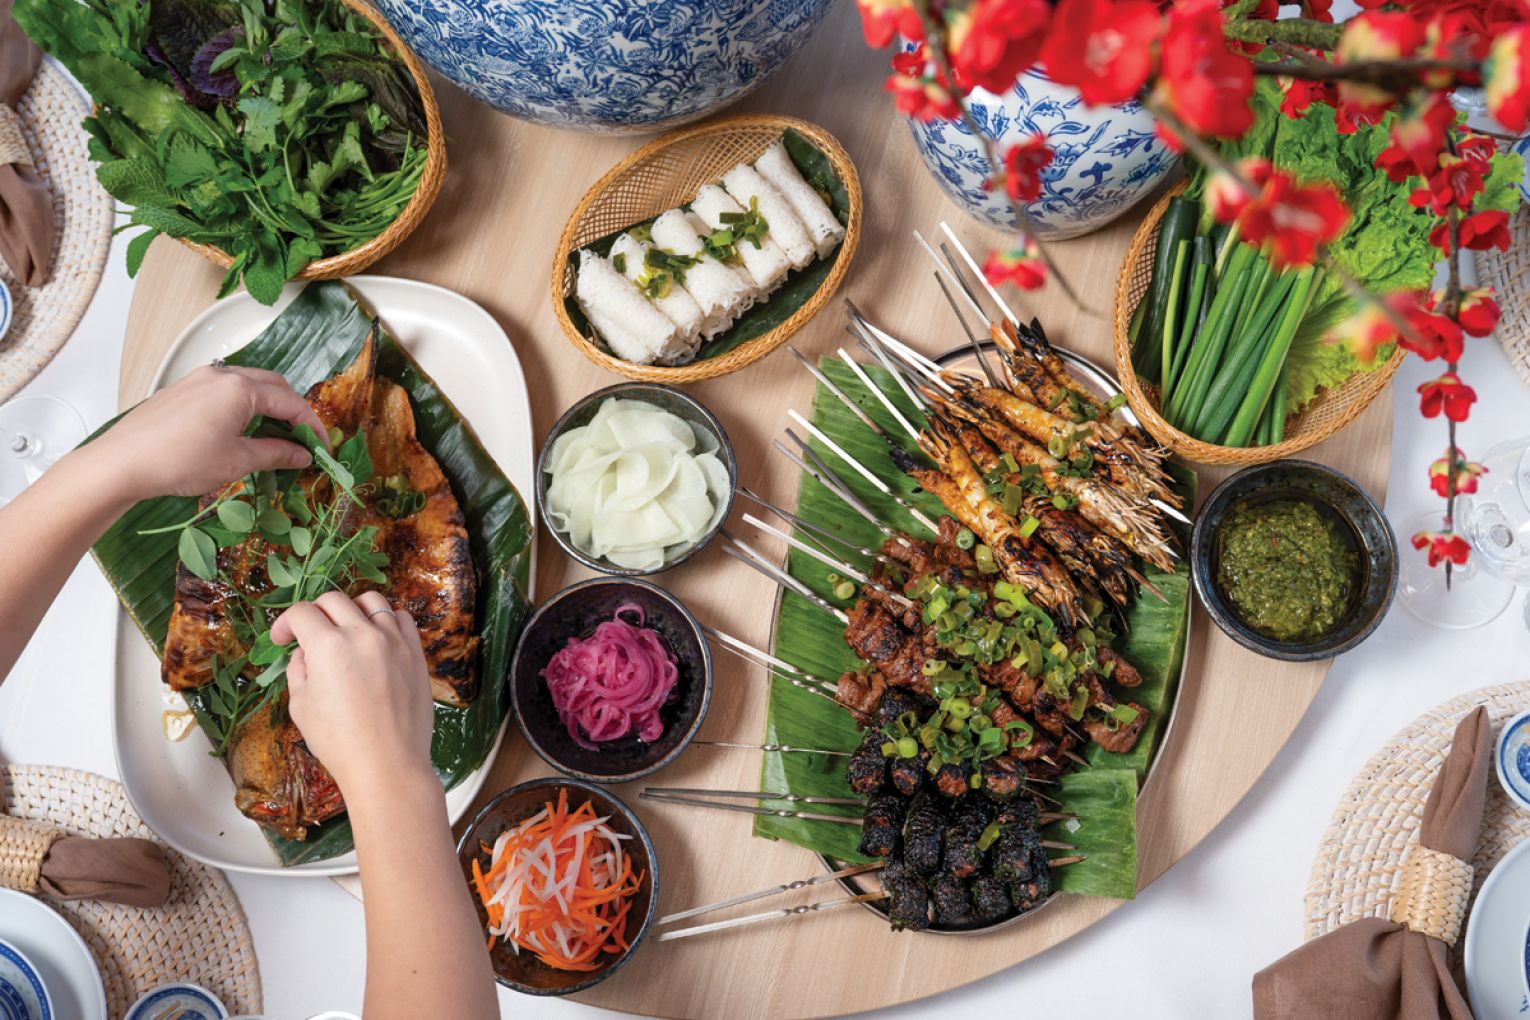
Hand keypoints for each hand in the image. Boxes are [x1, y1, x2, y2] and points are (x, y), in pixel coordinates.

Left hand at [79, 364, 328, 503]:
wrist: (121, 463)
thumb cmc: (181, 461)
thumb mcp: (237, 462)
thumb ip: (276, 454)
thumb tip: (302, 455)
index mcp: (240, 388)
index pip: (290, 402)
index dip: (312, 427)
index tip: (322, 449)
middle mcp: (221, 374)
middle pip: (272, 386)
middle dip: (292, 412)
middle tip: (302, 441)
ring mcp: (199, 379)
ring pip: (247, 386)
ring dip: (267, 408)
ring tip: (273, 438)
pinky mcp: (182, 390)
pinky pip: (224, 392)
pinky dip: (243, 408)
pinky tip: (240, 432)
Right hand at [271, 591, 436, 798]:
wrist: (387, 764)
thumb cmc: (340, 742)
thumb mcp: (302, 706)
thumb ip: (299, 670)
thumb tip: (305, 653)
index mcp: (329, 646)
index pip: (302, 612)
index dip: (286, 623)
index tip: (283, 639)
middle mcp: (363, 635)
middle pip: (334, 600)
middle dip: (315, 613)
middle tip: (310, 634)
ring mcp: (394, 641)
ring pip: (372, 601)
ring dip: (352, 609)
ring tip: (346, 630)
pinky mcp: (415, 652)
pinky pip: (402, 618)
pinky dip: (386, 620)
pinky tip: (377, 638)